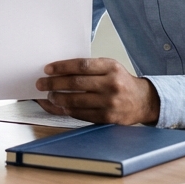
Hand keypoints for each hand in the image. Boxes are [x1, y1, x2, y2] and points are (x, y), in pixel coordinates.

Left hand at [34, 58, 159, 124]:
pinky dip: (67, 110)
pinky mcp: (108, 117)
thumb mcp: (110, 67)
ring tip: (49, 95)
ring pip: (76, 100)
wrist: (143, 101)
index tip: (48, 69)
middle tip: (41, 83)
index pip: (82, 66)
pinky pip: (81, 114)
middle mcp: (111, 84)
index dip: (62, 67)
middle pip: (76, 83)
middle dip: (54, 83)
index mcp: (111, 67)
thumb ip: (90, 68)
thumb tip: (59, 71)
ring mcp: (110, 102)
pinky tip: (60, 106)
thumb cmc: (121, 82)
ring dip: (58, 98)